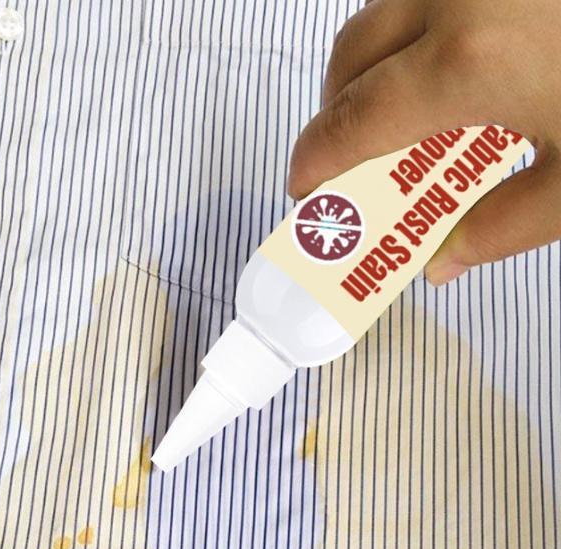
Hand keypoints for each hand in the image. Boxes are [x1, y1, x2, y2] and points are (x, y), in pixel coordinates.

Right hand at [286, 0, 560, 285]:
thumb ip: (508, 225)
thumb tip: (445, 260)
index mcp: (469, 62)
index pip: (354, 120)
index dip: (315, 160)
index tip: (304, 189)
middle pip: (351, 59)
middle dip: (334, 116)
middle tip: (351, 164)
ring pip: (381, 14)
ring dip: (370, 68)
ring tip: (399, 113)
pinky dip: (413, 30)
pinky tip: (450, 61)